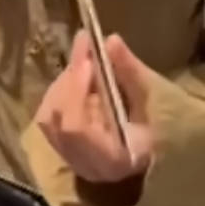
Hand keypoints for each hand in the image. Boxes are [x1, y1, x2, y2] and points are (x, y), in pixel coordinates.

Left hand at [34, 31, 152, 183]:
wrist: (148, 158)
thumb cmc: (157, 132)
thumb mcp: (150, 102)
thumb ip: (130, 73)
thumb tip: (111, 40)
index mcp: (112, 161)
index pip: (76, 128)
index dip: (77, 91)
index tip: (89, 60)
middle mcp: (84, 165)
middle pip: (57, 120)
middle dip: (69, 80)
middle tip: (85, 47)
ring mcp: (68, 160)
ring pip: (48, 117)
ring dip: (63, 84)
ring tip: (85, 63)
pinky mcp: (59, 150)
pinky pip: (48, 118)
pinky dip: (60, 92)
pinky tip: (78, 80)